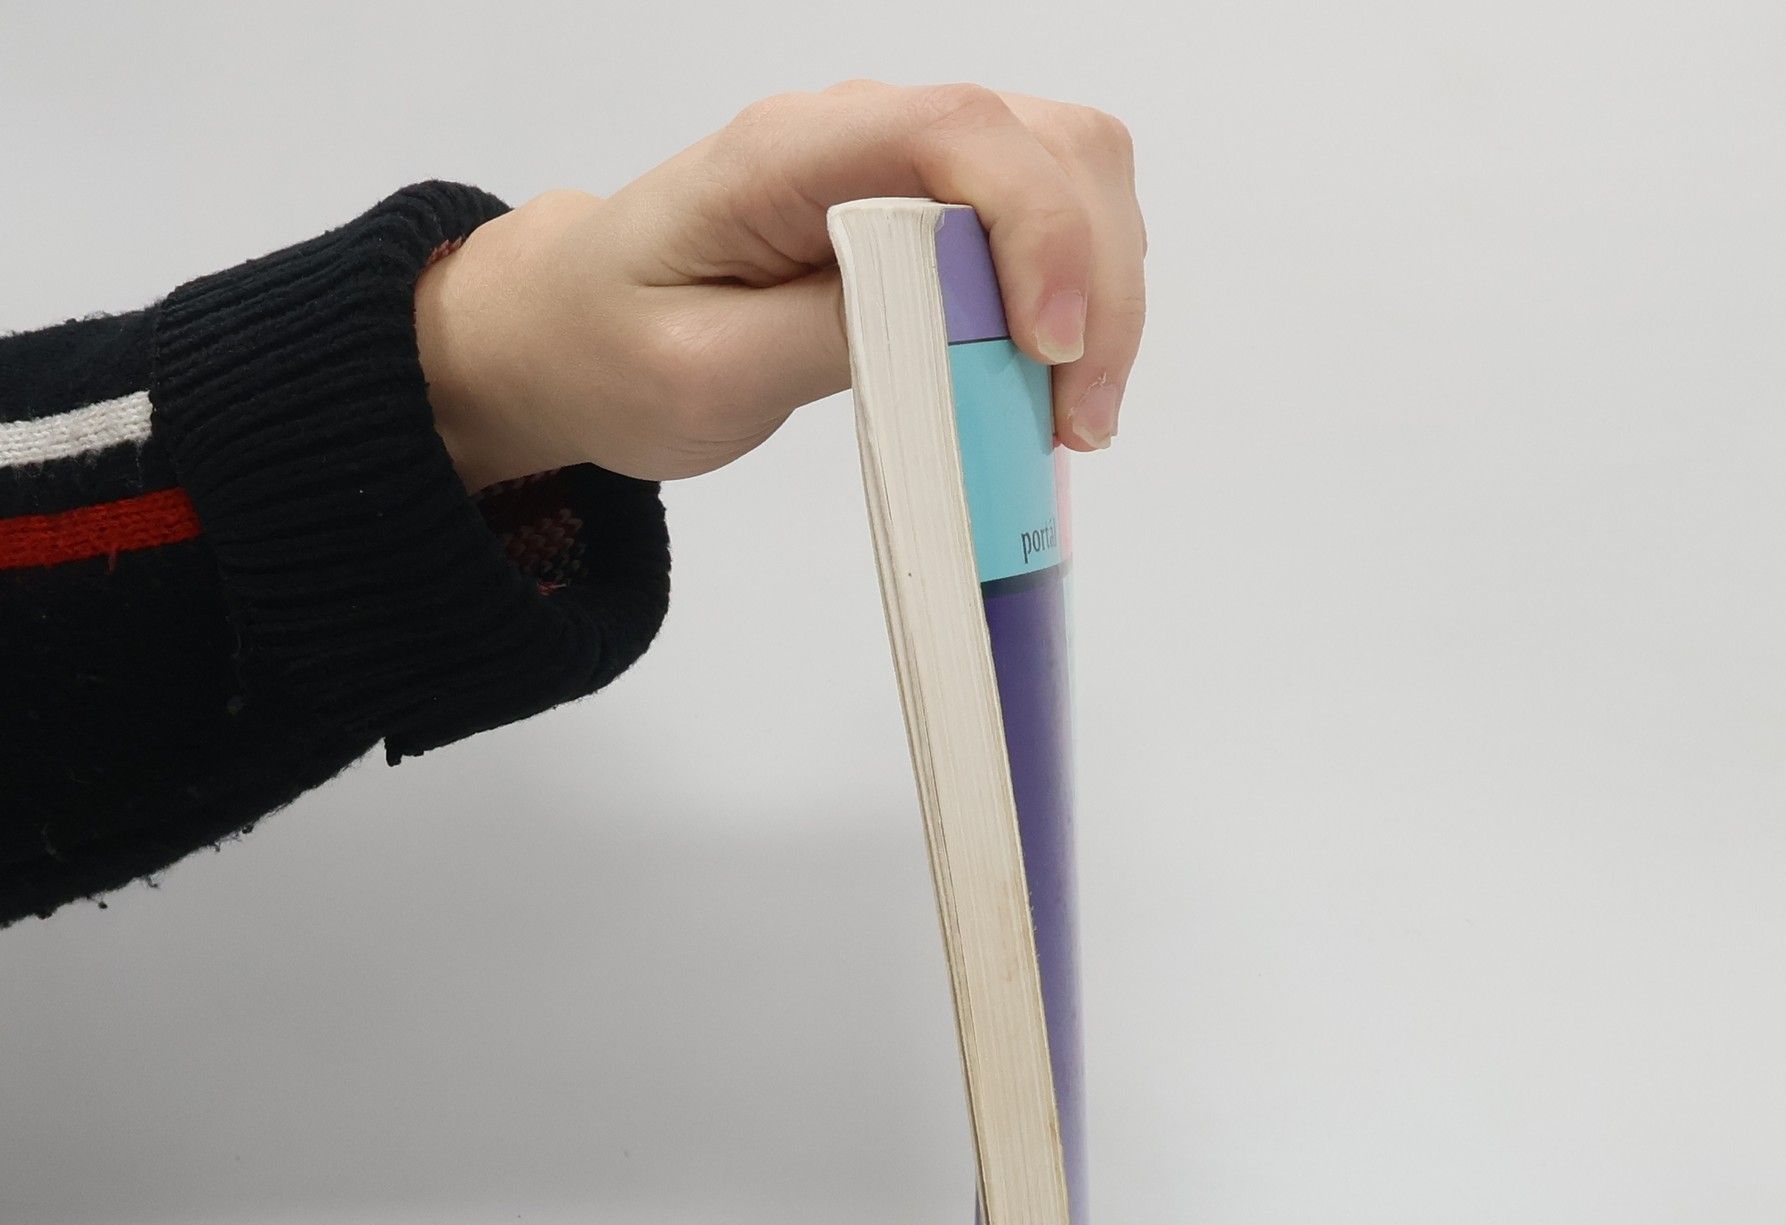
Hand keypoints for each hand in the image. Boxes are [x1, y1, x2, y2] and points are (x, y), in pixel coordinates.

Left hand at [416, 81, 1145, 491]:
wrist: (573, 335)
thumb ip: (828, 337)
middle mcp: (864, 133)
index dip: (1038, 231)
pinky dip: (1081, 300)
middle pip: (1049, 143)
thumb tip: (955, 331)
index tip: (1052, 353)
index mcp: (790, 152)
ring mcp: (906, 166)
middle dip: (1097, 282)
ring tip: (1070, 418)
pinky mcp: (930, 215)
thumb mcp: (703, 374)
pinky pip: (1047, 225)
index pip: (960, 134)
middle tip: (1077, 424)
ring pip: (1071, 174)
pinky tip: (1052, 386)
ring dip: (1104, 295)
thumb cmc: (617, 351)